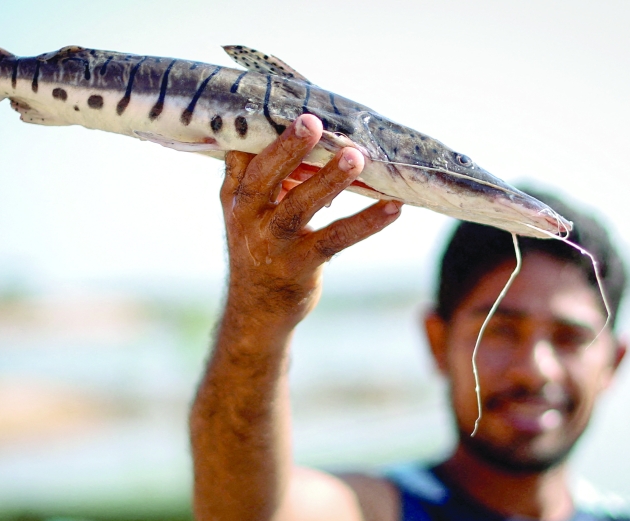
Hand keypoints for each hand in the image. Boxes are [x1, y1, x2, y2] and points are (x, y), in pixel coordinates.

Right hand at [219, 114, 401, 330]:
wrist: (258, 309)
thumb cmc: (263, 244)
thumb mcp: (251, 209)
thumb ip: (266, 173)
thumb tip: (306, 125)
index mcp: (236, 196)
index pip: (241, 156)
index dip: (258, 130)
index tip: (283, 101)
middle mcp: (248, 218)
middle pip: (264, 178)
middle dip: (288, 149)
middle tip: (312, 122)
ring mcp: (273, 244)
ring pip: (300, 208)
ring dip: (329, 182)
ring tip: (355, 158)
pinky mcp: (301, 266)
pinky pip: (336, 239)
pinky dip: (367, 222)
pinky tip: (393, 208)